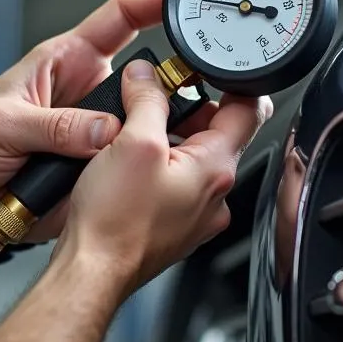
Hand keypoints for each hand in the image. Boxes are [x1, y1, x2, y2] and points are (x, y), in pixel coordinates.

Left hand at [0, 0, 218, 241]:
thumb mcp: (2, 125)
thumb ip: (53, 126)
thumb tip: (103, 130)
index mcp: (64, 61)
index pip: (118, 18)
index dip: (151, 3)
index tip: (181, 0)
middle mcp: (85, 92)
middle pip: (145, 78)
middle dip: (166, 86)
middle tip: (183, 99)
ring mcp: (93, 131)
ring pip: (142, 124)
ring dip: (153, 134)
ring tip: (167, 145)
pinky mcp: (94, 166)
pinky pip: (128, 164)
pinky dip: (140, 169)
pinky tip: (148, 174)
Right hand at [53, 58, 271, 294]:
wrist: (92, 271)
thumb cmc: (114, 222)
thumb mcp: (132, 142)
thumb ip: (146, 101)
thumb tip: (146, 76)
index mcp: (216, 169)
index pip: (250, 111)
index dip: (234, 81)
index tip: (214, 69)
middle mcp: (214, 195)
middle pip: (218, 134)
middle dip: (189, 111)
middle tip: (155, 99)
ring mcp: (196, 216)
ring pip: (194, 161)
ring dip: (171, 141)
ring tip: (136, 135)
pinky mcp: (175, 228)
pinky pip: (177, 187)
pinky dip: (159, 170)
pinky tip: (130, 170)